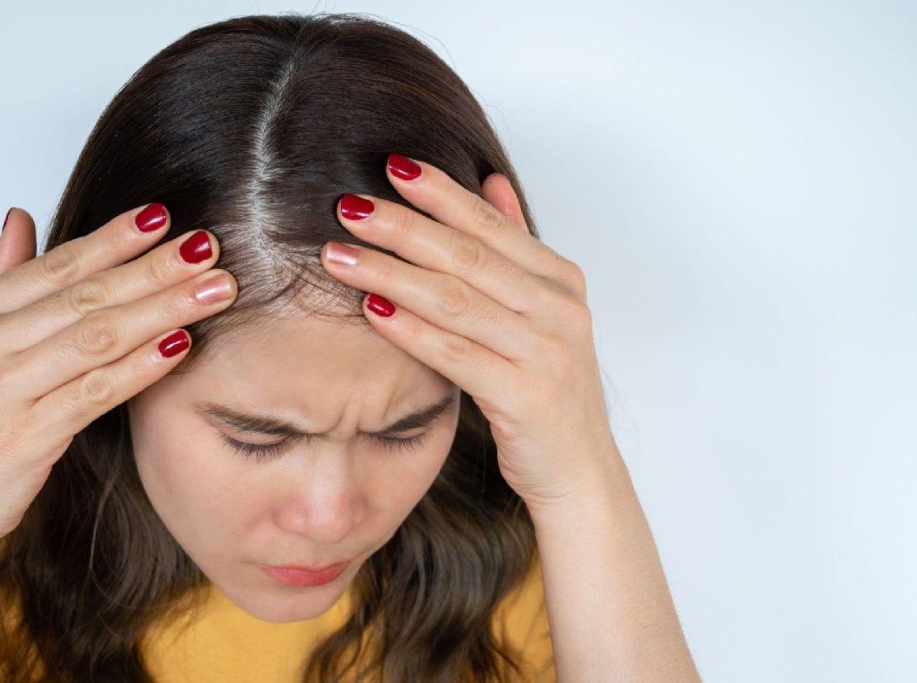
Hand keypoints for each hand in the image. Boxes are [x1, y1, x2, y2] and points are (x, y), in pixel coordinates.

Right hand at [0, 205, 237, 560]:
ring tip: (213, 290)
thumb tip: (20, 218)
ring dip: (163, 309)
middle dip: (153, 268)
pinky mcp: (21, 439)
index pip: (52, 266)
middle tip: (206, 247)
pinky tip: (181, 345)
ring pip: (96, 338)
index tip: (164, 217)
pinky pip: (95, 393)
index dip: (113, 239)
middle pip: (83, 296)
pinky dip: (141, 367)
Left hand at [319, 154, 614, 513]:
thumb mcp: (540, 311)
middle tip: (348, 207)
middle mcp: (559, 309)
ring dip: (391, 273)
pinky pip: (457, 356)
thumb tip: (490, 182)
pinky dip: (411, 330)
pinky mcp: (527, 397)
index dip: (440, 193)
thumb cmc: (546, 386)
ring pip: (456, 301)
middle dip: (402, 227)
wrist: (578, 469)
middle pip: (468, 255)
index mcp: (560, 280)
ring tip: (340, 256)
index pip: (490, 224)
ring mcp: (547, 353)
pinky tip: (371, 309)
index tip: (392, 167)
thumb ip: (515, 247)